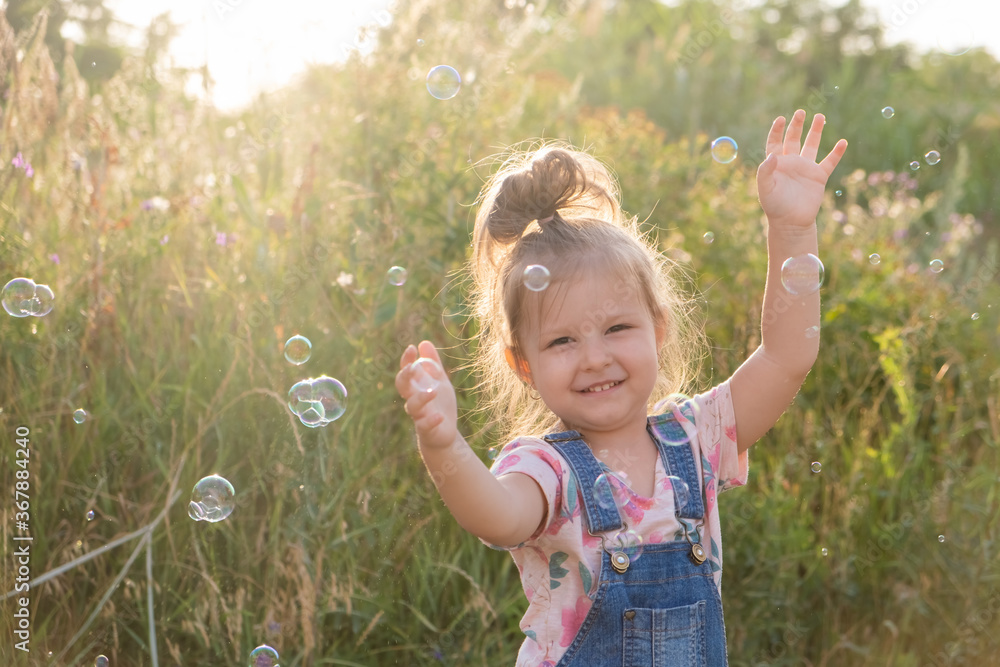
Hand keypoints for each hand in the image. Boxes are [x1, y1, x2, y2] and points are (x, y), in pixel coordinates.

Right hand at [395, 341, 458, 449]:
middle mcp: (413, 399)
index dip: (406, 360)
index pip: (406, 371)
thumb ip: (433, 364)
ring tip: (433, 391)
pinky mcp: (426, 430)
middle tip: (411, 367)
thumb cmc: (440, 404)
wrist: (445, 432)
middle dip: (405, 376)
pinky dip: (431, 420)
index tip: (411, 348)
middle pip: (402, 387)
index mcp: (416, 387)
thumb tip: (424, 342)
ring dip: (421, 398)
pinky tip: (439, 416)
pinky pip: (424, 425)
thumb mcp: (440, 381)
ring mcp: (419, 415)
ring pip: (412, 406)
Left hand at [757, 109, 847, 228]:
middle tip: (801, 111)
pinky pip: (829, 162)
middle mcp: (791, 162)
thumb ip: (765, 172)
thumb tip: (771, 156)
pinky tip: (843, 142)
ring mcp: (806, 168)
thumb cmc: (774, 206)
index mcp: (776, 164)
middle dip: (797, 125)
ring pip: (812, 145)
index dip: (777, 130)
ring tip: (820, 116)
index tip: (780, 119)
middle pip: (793, 139)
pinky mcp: (819, 176)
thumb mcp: (765, 189)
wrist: (791, 222)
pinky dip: (837, 153)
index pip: (775, 142)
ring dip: (816, 131)